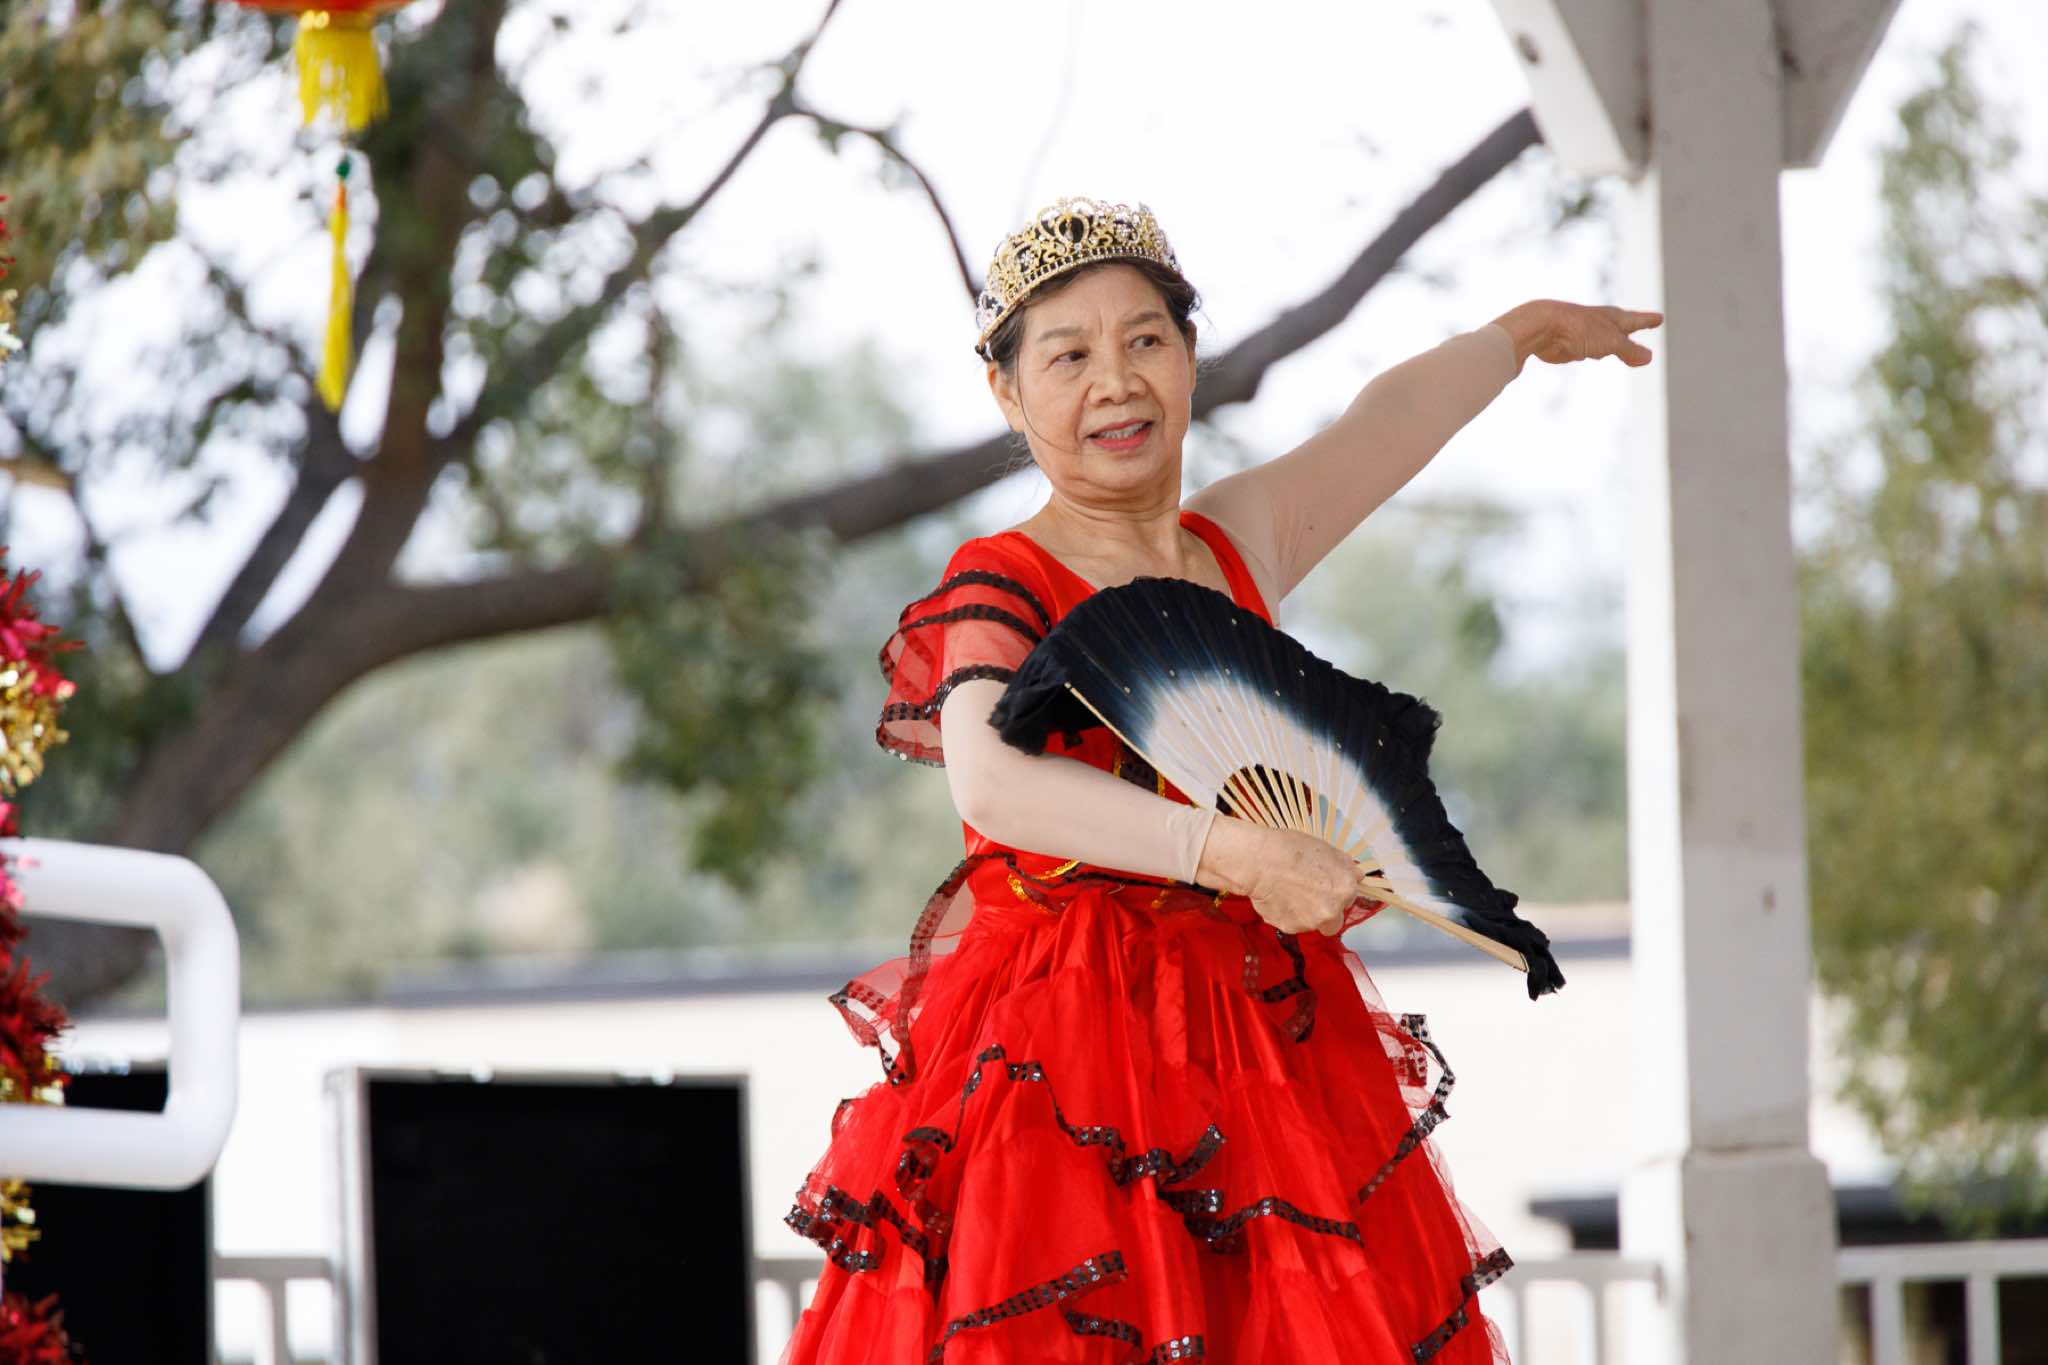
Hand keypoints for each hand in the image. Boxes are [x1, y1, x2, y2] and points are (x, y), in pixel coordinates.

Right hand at [1196, 816, 1356, 936]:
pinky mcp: (1289, 928)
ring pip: (1311, 923)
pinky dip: (1286, 914)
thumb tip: (1357, 875)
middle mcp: (1332, 911)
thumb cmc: (1291, 849)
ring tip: (1288, 892)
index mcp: (1345, 889)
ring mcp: (1310, 922)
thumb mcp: (1326, 848)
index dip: (1336, 892)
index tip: (1325, 886)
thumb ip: (1345, 865)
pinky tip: (1277, 897)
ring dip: (1304, 913)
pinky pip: (1291, 924)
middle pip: (1334, 920)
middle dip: (1324, 911)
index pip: (1350, 898)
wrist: (1259, 861)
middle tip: (1308, 895)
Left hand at [1494, 300, 1662, 369]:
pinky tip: (1592, 353)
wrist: (1542, 328)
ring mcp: (1584, 335)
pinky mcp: (1570, 346)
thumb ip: (1629, 350)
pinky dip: (1594, 350)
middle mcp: (1599, 324)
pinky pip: (1587, 349)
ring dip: (1614, 341)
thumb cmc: (1578, 329)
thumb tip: (1648, 357)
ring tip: (1622, 343)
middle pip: (1621, 327)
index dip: (1647, 320)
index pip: (1635, 320)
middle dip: (1633, 327)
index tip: (1659, 318)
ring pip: (1604, 339)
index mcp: (1612, 318)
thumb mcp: (1610, 341)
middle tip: (1645, 323)